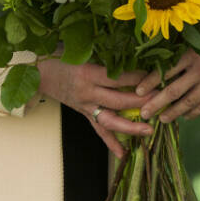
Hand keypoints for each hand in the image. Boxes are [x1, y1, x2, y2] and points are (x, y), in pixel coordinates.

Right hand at [35, 59, 152, 157]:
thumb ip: (103, 50)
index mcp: (87, 73)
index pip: (117, 78)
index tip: (154, 75)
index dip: (136, 77)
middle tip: (160, 101)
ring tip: (149, 131)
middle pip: (118, 101)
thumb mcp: (80, 48)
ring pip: (110, 120)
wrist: (38, 72)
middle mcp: (87, 93)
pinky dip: (110, 143)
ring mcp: (85, 106)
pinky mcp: (84, 114)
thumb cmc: (60, 55)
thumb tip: (130, 46)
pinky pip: (98, 130)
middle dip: (141, 102)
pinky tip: (123, 154)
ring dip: (130, 127)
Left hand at [134, 32, 199, 121]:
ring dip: (172, 113)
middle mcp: (198, 71)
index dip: (150, 82)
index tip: (138, 90)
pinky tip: (186, 116)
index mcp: (192, 55)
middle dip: (155, 103)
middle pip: (172, 91)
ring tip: (162, 119)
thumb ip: (190, 53)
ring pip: (186, 103)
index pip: (165, 71)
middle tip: (143, 113)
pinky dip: (193, 113)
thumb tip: (171, 65)